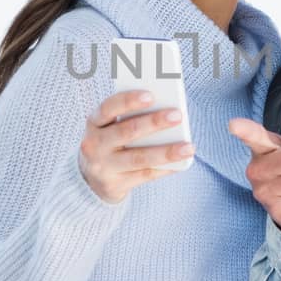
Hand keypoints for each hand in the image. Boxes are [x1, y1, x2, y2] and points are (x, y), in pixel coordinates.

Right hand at [78, 89, 193, 203]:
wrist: (92, 180)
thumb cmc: (112, 144)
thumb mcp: (112, 128)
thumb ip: (131, 119)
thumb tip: (167, 110)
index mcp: (94, 123)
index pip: (108, 108)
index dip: (128, 101)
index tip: (151, 96)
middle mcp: (94, 144)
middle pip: (126, 132)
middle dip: (154, 123)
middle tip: (177, 116)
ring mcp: (102, 167)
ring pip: (138, 158)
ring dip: (166, 152)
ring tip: (188, 147)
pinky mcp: (114, 185)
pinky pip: (145, 175)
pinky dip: (165, 168)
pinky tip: (181, 162)